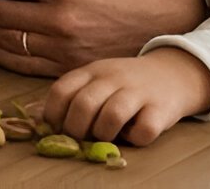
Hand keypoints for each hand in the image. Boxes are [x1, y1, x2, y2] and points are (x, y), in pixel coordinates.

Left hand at [43, 48, 209, 145]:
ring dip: (104, 133)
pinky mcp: (161, 109)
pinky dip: (135, 139)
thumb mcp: (96, 80)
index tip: (55, 127)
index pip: (61, 90)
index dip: (52, 113)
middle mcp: (113, 78)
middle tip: (80, 138)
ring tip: (107, 134)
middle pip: (83, 105)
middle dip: (75, 129)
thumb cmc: (125, 83)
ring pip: (112, 116)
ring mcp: (138, 92)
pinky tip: (133, 133)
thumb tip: (36, 117)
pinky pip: (143, 131)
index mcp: (92, 70)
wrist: (173, 73)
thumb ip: (72, 94)